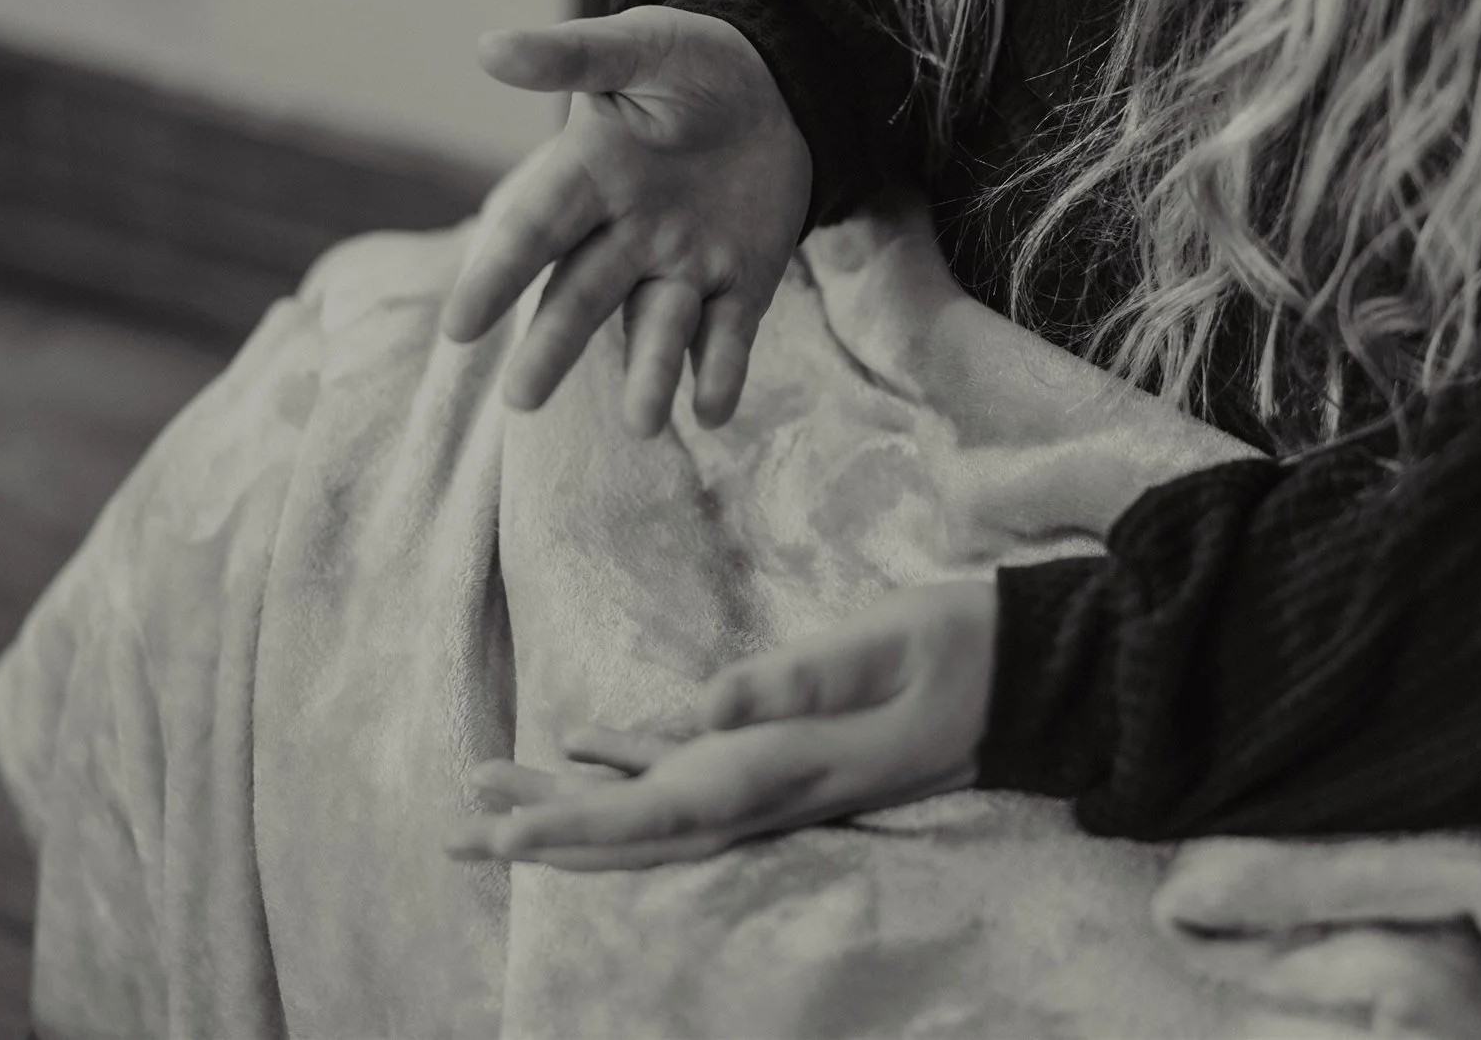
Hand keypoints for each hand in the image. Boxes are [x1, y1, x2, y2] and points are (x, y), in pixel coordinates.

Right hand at [443, 6, 811, 436]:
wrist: (777, 84)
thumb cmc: (691, 63)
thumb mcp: (638, 48)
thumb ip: (572, 57)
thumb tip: (489, 50)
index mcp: (588, 177)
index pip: (534, 232)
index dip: (497, 276)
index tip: (458, 327)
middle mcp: (626, 234)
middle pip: (583, 296)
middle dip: (555, 346)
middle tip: (521, 400)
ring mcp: (683, 265)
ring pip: (658, 328)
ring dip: (650, 375)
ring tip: (644, 423)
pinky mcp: (741, 284)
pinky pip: (729, 334)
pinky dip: (722, 372)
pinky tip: (716, 411)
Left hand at [446, 576, 998, 870]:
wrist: (1026, 674)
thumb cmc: (964, 649)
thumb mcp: (892, 645)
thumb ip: (802, 676)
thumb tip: (706, 704)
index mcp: (782, 768)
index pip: (659, 811)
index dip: (577, 827)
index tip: (502, 835)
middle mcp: (766, 787)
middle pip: (634, 831)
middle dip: (544, 834)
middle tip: (455, 833)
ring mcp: (773, 776)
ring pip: (650, 807)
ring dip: (569, 802)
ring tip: (490, 788)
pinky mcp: (781, 750)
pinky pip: (687, 769)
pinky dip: (626, 762)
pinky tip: (586, 741)